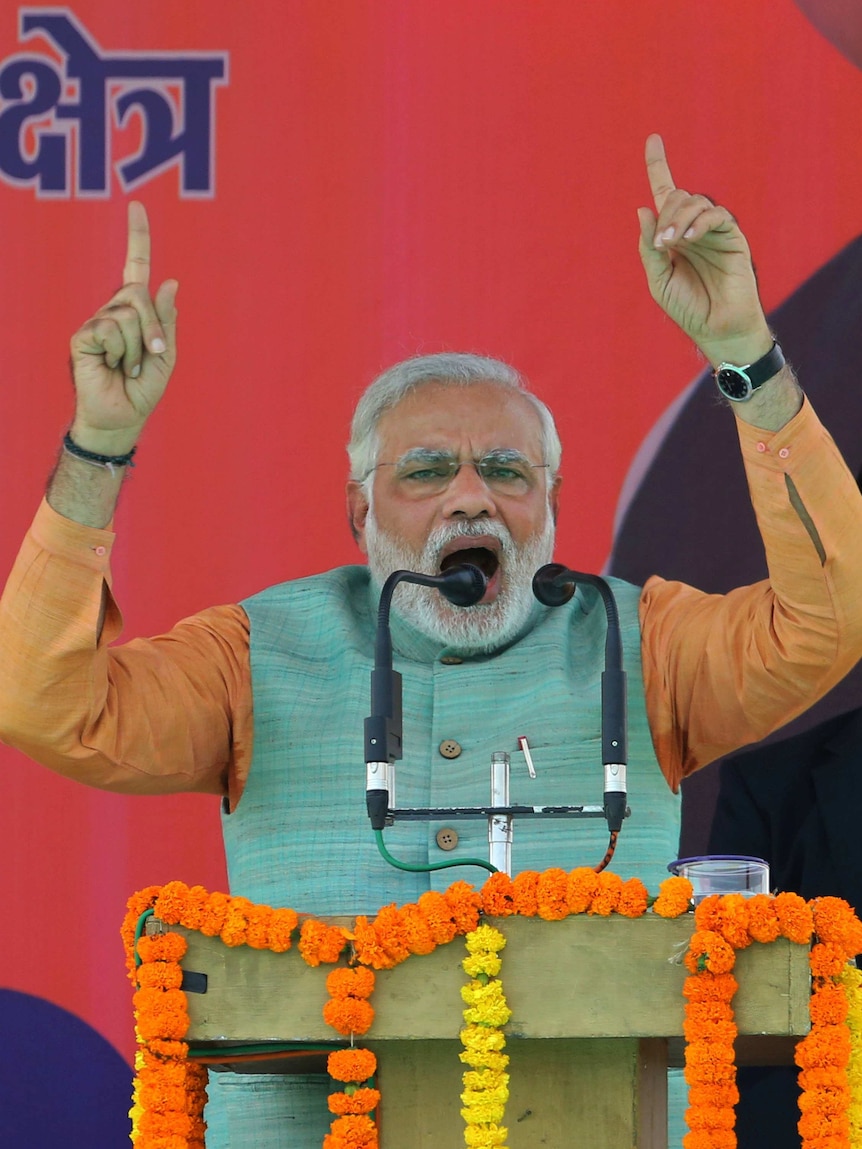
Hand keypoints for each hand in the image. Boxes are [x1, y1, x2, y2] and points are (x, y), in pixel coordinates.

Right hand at [69, 202, 177, 454]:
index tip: (138, 206)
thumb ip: (166, 321)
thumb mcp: (166, 355)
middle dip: (154, 328)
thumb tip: (171, 281)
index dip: (138, 238)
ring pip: (128, 314)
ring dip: (138, 346)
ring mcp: (96, 322)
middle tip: (152, 356)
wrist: (121, 417)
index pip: (134, 266)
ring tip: (129, 367)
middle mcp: (114, 311)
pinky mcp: (83, 336)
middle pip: (138, 294)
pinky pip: (110, 328)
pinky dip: (121, 351)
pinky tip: (113, 366)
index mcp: (136, 312)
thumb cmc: (143, 389)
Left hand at [637, 134, 771, 366]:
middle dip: (666, 214)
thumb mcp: (658, 279)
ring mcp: (713, 230)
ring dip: (680, 218)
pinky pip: (717, 215)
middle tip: (663, 242)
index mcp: (672, 235)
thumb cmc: (687, 307)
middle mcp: (692, 227)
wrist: (717, 328)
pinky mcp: (732, 237)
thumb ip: (650, 247)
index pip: (664, 193)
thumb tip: (643, 208)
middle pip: (677, 197)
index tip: (653, 139)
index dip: (658, 166)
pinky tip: (691, 238)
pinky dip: (701, 221)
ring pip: (695, 201)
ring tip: (675, 243)